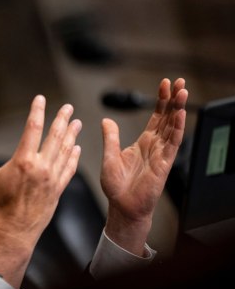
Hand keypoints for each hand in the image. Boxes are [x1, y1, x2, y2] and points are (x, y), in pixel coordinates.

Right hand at [0, 95, 81, 287]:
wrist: (11, 236)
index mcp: (22, 162)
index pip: (33, 129)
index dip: (37, 111)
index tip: (40, 99)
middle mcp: (41, 168)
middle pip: (55, 137)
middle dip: (62, 119)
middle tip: (68, 107)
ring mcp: (52, 180)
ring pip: (65, 151)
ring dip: (71, 135)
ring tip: (76, 122)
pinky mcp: (57, 191)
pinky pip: (69, 169)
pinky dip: (73, 157)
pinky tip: (76, 148)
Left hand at [100, 78, 187, 254]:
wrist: (122, 206)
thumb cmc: (116, 186)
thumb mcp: (109, 156)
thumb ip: (110, 138)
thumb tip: (106, 120)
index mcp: (143, 143)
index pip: (156, 117)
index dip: (161, 101)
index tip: (164, 84)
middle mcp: (154, 146)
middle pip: (167, 118)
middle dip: (174, 99)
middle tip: (179, 82)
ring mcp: (161, 154)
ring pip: (172, 127)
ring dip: (178, 109)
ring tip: (182, 92)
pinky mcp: (163, 164)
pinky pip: (172, 143)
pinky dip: (177, 128)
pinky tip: (180, 115)